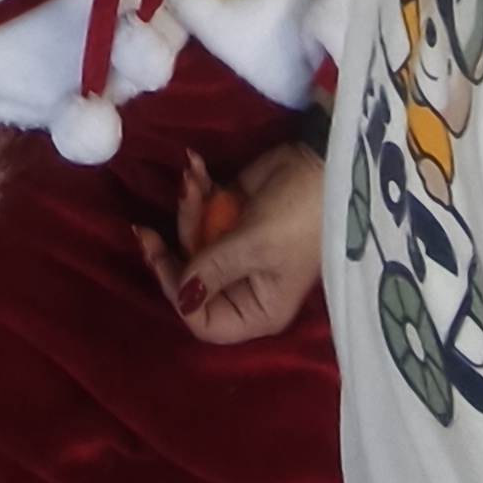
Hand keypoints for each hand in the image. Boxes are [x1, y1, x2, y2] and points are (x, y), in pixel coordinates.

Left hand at [135, 140, 326, 347]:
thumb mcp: (256, 245)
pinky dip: (195, 190)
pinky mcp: (230, 216)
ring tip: (193, 177)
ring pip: (190, 239)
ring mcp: (234, 250)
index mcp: (256, 309)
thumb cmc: (299, 215)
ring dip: (189, 206)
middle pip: (189, 277)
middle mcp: (241, 285)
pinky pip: (200, 212)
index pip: (202, 320)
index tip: (159, 254)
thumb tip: (181, 298)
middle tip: (168, 210)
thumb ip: (213, 268)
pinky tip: (195, 167)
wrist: (323, 161)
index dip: (177, 292)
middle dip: (180, 236)